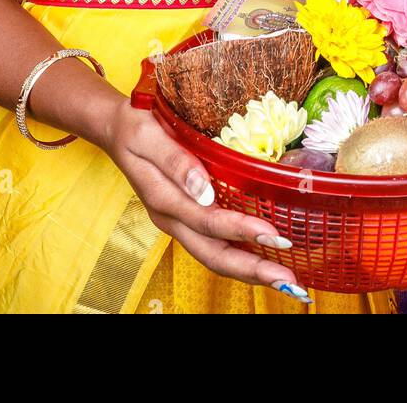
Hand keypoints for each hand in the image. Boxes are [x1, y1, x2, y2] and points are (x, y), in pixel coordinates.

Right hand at [99, 98, 310, 301]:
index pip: (207, 222)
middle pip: (213, 254)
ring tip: (285, 277)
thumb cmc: (134, 126)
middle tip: (290, 280)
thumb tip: (204, 190)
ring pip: (215, 256)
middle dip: (252, 269)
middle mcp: (171, 218)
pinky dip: (241, 256)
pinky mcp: (185, 216)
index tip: (273, 235)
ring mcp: (178, 221)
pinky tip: (264, 258)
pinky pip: (214, 244)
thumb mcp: (148, 134)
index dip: (241, 231)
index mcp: (163, 199)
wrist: (115, 129)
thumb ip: (175, 162)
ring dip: (250, 269)